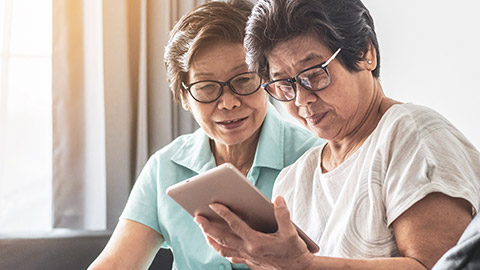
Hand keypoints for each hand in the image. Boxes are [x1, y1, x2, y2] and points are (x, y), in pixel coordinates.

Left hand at [194, 196, 313, 269]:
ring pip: (223, 248)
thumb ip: (282, 214)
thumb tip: (277, 199)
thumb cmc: (295, 251)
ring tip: (203, 229)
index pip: (235, 225)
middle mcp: (248, 250)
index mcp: (257, 241)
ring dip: (211, 239)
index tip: (213, 204)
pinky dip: (221, 249)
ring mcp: (247, 257)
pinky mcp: (249, 262)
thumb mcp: (291, 232)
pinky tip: (217, 244)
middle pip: (223, 238)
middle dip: (208, 227)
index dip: (224, 214)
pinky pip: (230, 255)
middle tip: (197, 217)